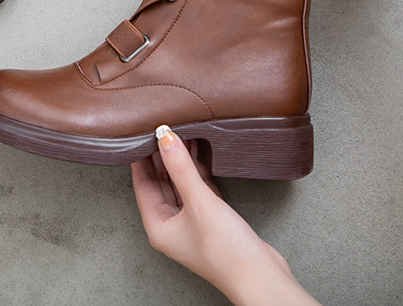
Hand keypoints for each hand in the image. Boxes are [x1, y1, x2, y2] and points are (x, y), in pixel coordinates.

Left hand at [130, 125, 320, 305]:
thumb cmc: (225, 250)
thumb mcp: (199, 202)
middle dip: (162, 155)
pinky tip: (198, 150)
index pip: (142, 183)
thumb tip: (164, 136)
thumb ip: (180, 167)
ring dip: (180, 160)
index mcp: (157, 225)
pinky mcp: (210, 218)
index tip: (143, 132)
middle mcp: (171, 224)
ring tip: (182, 130)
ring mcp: (190, 221)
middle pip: (160, 181)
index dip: (142, 157)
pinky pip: (197, 187)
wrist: (260, 275)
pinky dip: (196, 169)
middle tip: (164, 126)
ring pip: (179, 182)